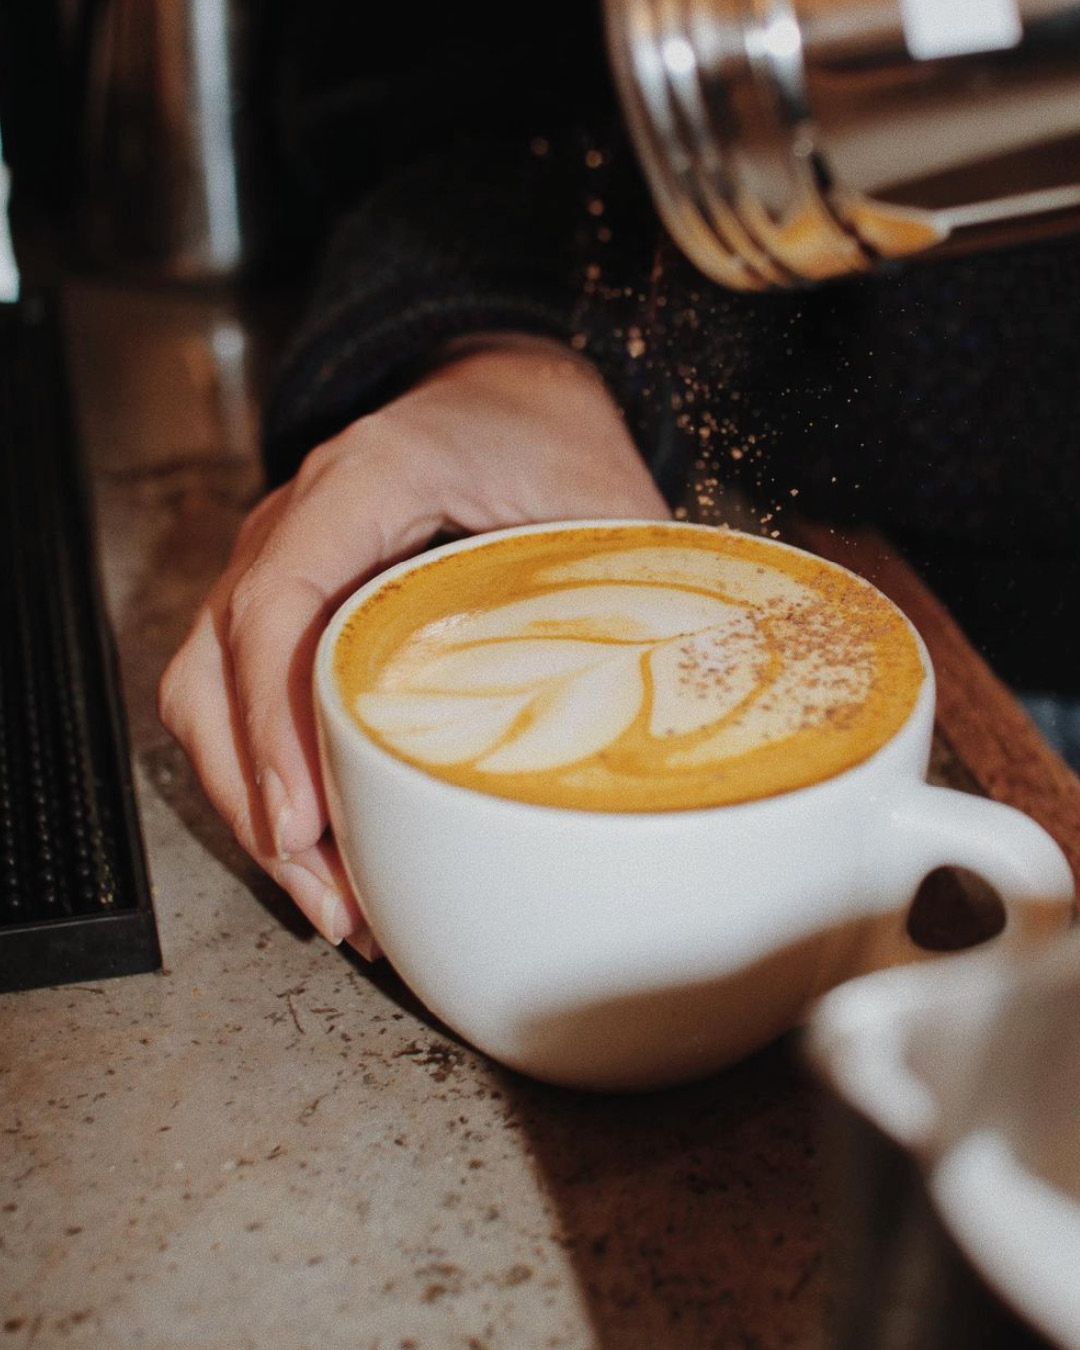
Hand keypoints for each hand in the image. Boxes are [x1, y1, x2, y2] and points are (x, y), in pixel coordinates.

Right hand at [159, 337, 669, 952]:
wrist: (497, 387)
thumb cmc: (546, 433)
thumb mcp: (604, 498)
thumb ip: (625, 595)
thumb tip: (672, 720)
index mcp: (367, 477)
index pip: (279, 599)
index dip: (275, 722)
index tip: (303, 824)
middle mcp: (294, 518)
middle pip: (218, 666)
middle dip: (260, 798)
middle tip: (333, 902)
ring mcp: (276, 558)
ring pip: (205, 690)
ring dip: (252, 801)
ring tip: (328, 899)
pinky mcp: (284, 601)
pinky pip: (232, 692)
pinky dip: (262, 773)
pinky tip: (321, 843)